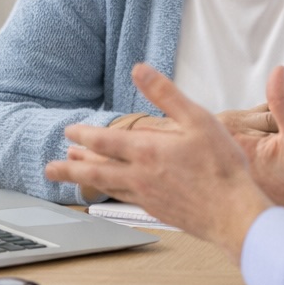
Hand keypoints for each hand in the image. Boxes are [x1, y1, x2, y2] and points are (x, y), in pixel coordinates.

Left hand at [45, 63, 272, 259]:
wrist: (234, 214)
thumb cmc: (221, 166)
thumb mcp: (198, 119)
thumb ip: (165, 94)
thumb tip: (140, 70)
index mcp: (146, 151)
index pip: (104, 141)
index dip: (84, 135)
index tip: (70, 132)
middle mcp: (139, 176)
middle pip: (94, 170)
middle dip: (69, 167)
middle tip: (50, 167)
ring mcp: (146, 196)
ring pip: (106, 186)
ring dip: (85, 179)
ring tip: (72, 174)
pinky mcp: (156, 211)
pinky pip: (123, 198)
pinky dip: (108, 192)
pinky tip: (111, 190)